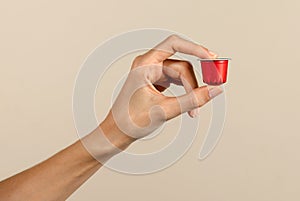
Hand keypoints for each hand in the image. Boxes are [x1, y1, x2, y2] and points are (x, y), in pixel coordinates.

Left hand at [100, 35, 222, 144]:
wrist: (117, 133)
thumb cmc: (130, 121)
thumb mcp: (165, 110)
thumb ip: (192, 100)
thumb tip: (214, 90)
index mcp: (144, 64)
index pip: (174, 44)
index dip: (195, 48)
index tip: (211, 58)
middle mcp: (148, 65)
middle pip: (181, 65)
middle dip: (194, 82)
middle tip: (209, 92)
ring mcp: (152, 73)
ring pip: (180, 74)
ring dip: (191, 89)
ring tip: (194, 109)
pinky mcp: (156, 82)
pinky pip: (176, 81)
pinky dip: (185, 91)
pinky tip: (188, 104)